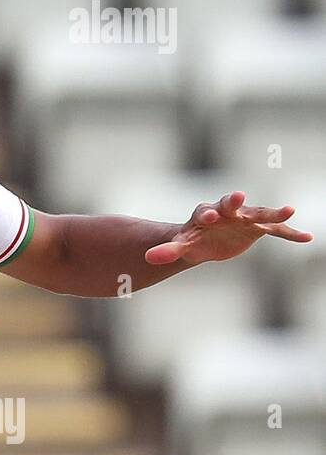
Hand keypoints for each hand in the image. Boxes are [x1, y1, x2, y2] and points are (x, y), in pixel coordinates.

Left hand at [145, 191, 312, 265]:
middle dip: (233, 201)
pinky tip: (307, 238)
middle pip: (230, 204)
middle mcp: (227, 211)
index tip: (210, 217)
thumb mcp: (182, 246)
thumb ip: (168, 251)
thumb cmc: (193, 239)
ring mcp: (245, 217)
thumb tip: (148, 258)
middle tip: (237, 196)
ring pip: (259, 213)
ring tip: (290, 210)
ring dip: (273, 212)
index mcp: (206, 214)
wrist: (208, 238)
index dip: (208, 214)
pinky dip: (290, 233)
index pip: (206, 211)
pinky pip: (277, 230)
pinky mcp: (259, 227)